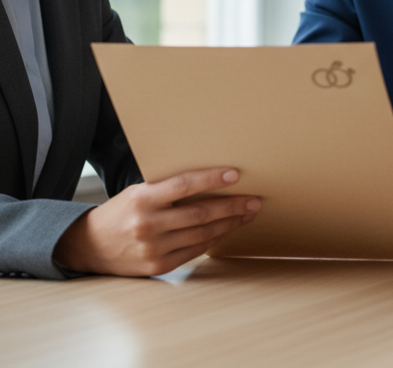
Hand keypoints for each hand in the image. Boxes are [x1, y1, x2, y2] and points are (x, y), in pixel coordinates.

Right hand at [53, 168, 260, 276]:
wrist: (89, 246)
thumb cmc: (121, 211)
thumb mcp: (139, 191)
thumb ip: (168, 188)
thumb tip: (211, 177)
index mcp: (142, 199)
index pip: (184, 185)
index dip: (212, 179)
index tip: (236, 174)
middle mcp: (147, 224)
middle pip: (200, 213)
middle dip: (232, 206)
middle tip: (254, 199)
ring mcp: (152, 248)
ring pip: (201, 234)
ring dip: (229, 223)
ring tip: (247, 214)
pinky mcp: (157, 266)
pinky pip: (193, 251)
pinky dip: (214, 240)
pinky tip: (227, 230)